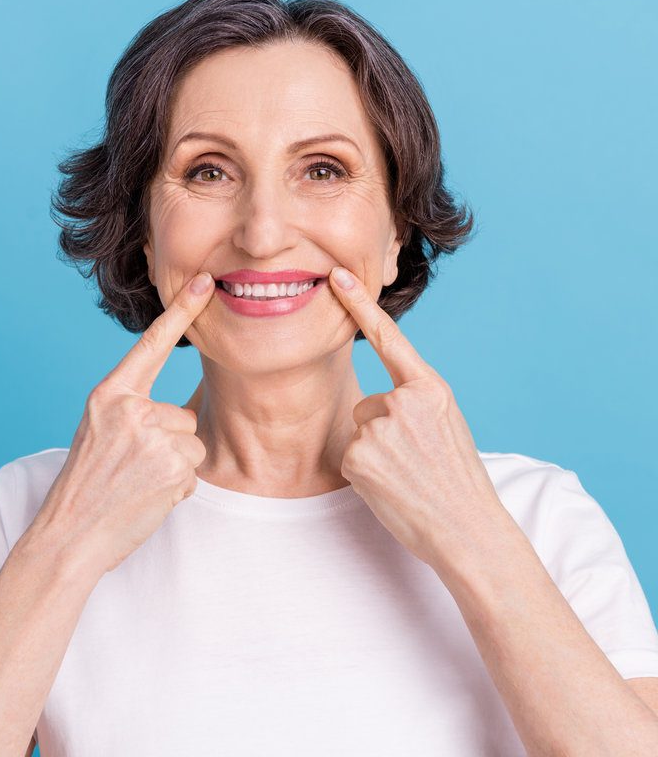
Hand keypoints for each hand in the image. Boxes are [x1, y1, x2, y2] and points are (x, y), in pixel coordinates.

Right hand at [28, 272, 215, 577]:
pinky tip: (147, 497)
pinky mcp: (173, 467)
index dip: (180, 312)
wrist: (68, 536)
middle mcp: (130, 409)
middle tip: (134, 468)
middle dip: (170, 442)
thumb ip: (136, 410)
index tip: (202, 282)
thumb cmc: (86, 485)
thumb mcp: (101, 432)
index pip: (150, 345)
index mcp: (108, 395)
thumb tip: (191, 399)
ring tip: (139, 482)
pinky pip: (194, 471)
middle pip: (184, 414)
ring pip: (193, 443)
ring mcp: (152, 437)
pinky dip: (177, 488)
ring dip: (175, 466)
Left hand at [328, 266, 506, 568]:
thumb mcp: (448, 424)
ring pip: (360, 430)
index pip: (390, 338)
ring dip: (375, 452)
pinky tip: (392, 487)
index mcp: (430, 389)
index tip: (337, 277)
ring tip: (406, 475)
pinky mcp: (359, 456)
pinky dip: (366, 473)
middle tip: (414, 460)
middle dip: (383, 429)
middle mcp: (404, 401)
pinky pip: (352, 456)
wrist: (467, 529)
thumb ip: (416, 400)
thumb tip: (381, 402)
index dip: (360, 305)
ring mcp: (380, 429)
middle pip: (369, 402)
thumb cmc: (458, 479)